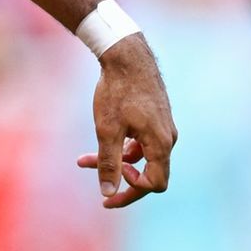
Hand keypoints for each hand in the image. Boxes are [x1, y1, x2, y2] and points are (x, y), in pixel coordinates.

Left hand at [77, 36, 176, 207]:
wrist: (127, 57)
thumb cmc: (117, 92)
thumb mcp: (107, 130)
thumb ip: (108, 163)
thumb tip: (109, 193)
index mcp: (161, 144)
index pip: (154, 184)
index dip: (131, 193)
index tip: (106, 191)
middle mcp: (167, 138)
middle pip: (150, 174)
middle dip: (121, 180)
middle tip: (100, 193)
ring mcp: (163, 127)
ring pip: (141, 157)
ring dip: (116, 161)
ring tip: (83, 160)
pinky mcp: (155, 118)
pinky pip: (141, 142)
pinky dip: (122, 146)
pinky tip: (102, 141)